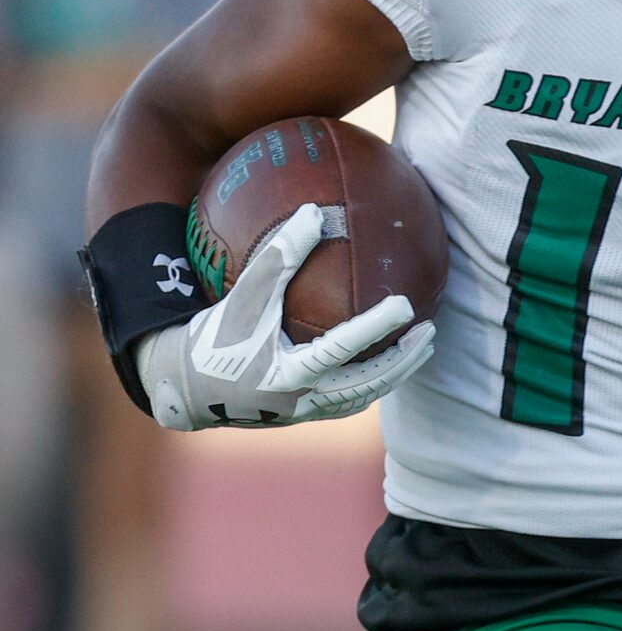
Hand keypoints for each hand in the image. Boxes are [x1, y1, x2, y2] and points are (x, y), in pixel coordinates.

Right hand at [134, 204, 431, 431]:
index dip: (376, 327)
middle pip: (367, 382)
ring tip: (421, 347)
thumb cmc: (212, 338)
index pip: (342, 348)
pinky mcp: (302, 417)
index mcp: (286, 373)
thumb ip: (277, 257)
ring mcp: (305, 413)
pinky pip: (347, 401)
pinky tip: (385, 361)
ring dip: (395, 373)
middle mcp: (301, 400)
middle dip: (403, 359)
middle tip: (430, 330)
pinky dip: (371, 381)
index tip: (406, 304)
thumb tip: (315, 213)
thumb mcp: (242, 297)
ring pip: (362, 395)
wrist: (181, 390)